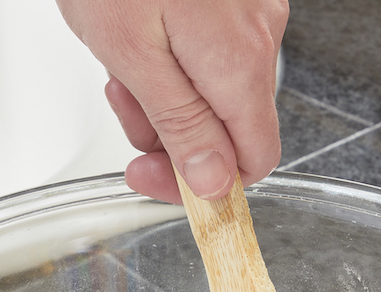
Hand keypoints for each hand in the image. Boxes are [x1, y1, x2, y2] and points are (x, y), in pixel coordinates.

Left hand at [57, 0, 287, 203]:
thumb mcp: (134, 56)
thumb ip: (181, 125)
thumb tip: (212, 184)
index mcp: (240, 64)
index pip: (253, 162)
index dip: (204, 185)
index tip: (155, 178)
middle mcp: (259, 37)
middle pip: (230, 125)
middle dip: (171, 132)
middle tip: (123, 109)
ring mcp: (251, 10)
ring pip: (216, 87)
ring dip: (165, 92)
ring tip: (120, 59)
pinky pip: (211, 48)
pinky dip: (173, 56)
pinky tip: (138, 32)